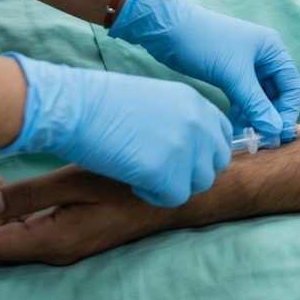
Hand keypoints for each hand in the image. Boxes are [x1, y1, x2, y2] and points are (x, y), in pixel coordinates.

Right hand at [0, 53, 230, 206]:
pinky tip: (133, 181)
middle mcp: (199, 124)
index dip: (201, 152)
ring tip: (143, 173)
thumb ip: (179, 122)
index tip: (180, 158)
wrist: (78, 107)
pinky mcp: (168, 172)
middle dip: (190, 171)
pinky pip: (174, 198)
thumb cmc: (104, 103)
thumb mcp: (156, 101)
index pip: (221, 136)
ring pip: (198, 184)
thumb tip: (185, 148)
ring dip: (173, 184)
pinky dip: (154, 195)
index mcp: (196, 103)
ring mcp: (186, 149)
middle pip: (214, 164)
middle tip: (159, 170)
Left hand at [0, 166, 165, 264]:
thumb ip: (28, 196)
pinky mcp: (67, 233)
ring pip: (7, 233)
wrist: (174, 196)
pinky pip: (25, 227)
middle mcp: (52, 250)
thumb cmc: (129, 183)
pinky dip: (7, 208)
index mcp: (52, 241)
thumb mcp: (76, 182)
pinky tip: (2, 185)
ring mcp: (60, 243)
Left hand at [109, 0, 299, 143]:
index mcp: (272, 50)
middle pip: (276, 93)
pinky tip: (235, 125)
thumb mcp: (233, 76)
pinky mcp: (229, 73)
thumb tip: (274, 130)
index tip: (279, 134)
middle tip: (263, 140)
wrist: (169, 30)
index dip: (287, 111)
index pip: (291, 86)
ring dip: (255, 116)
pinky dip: (242, 111)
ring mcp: (246, 65)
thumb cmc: (206, 44)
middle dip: (270, 116)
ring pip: (258, 97)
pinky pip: (243, 97)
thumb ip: (255, 104)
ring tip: (247, 136)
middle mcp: (263, 57)